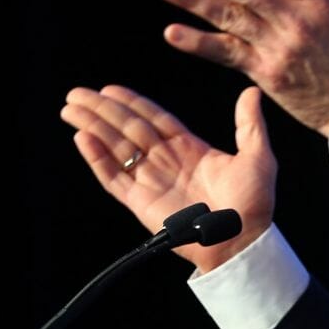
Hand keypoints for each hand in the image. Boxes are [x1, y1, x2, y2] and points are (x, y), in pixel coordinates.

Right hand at [60, 84, 275, 272]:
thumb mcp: (258, 156)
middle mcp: (166, 161)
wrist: (242, 240)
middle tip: (77, 93)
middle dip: (102, 110)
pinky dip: (97, 158)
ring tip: (70, 109)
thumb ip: (250, 124)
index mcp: (189, 148)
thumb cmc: (254, 202)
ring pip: (115, 148)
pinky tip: (82, 138)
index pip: (153, 118)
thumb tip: (252, 92)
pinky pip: (114, 177)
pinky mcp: (140, 202)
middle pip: (127, 128)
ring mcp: (151, 180)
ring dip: (92, 127)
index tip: (109, 88)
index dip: (131, 102)